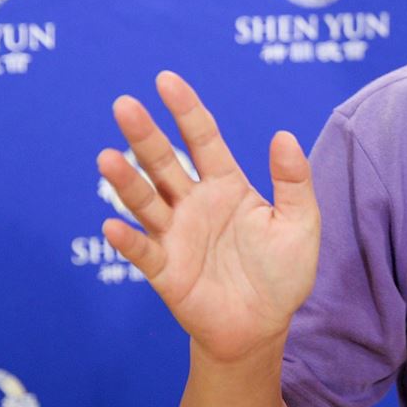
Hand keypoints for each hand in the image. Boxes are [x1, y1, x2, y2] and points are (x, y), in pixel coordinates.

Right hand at [98, 71, 319, 363]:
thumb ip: (293, 180)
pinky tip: (112, 225)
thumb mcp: (299, 222)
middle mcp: (194, 204)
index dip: (186, 110)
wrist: (263, 326)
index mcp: (226, 185)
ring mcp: (176, 235)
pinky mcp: (166, 271)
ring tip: (107, 158)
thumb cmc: (282, 271)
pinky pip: (143, 252)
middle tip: (124, 105)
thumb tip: (283, 135)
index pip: (203, 139)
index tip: (165, 80)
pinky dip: (127, 240)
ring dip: (126, 182)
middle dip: (145, 135)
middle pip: (165, 163)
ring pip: (146, 202)